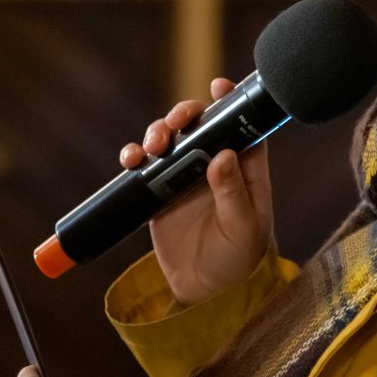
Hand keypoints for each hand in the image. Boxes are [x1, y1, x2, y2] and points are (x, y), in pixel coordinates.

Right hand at [119, 77, 273, 305]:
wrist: (207, 292)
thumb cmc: (239, 259)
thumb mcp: (243, 228)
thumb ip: (233, 193)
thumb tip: (222, 156)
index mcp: (244, 169)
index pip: (241, 127)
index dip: (231, 102)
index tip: (219, 84)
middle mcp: (215, 165)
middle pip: (201, 125)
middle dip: (185, 114)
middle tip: (175, 124)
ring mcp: (186, 176)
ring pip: (171, 139)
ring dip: (158, 132)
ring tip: (153, 147)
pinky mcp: (160, 191)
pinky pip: (145, 165)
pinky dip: (135, 155)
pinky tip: (131, 160)